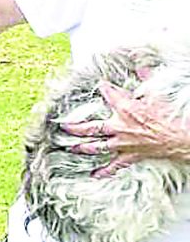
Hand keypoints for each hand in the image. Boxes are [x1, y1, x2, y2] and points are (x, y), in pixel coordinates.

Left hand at [56, 83, 189, 174]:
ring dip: (82, 147)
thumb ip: (148, 78)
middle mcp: (119, 127)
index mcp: (124, 108)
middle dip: (75, 127)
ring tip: (70, 147)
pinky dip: (104, 171)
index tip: (100, 85)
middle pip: (91, 128)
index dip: (103, 88)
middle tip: (63, 126)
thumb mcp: (158, 92)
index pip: (107, 94)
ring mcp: (123, 143)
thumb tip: (143, 67)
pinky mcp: (131, 156)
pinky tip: (95, 174)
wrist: (180, 137)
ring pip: (97, 147)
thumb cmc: (169, 116)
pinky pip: (114, 165)